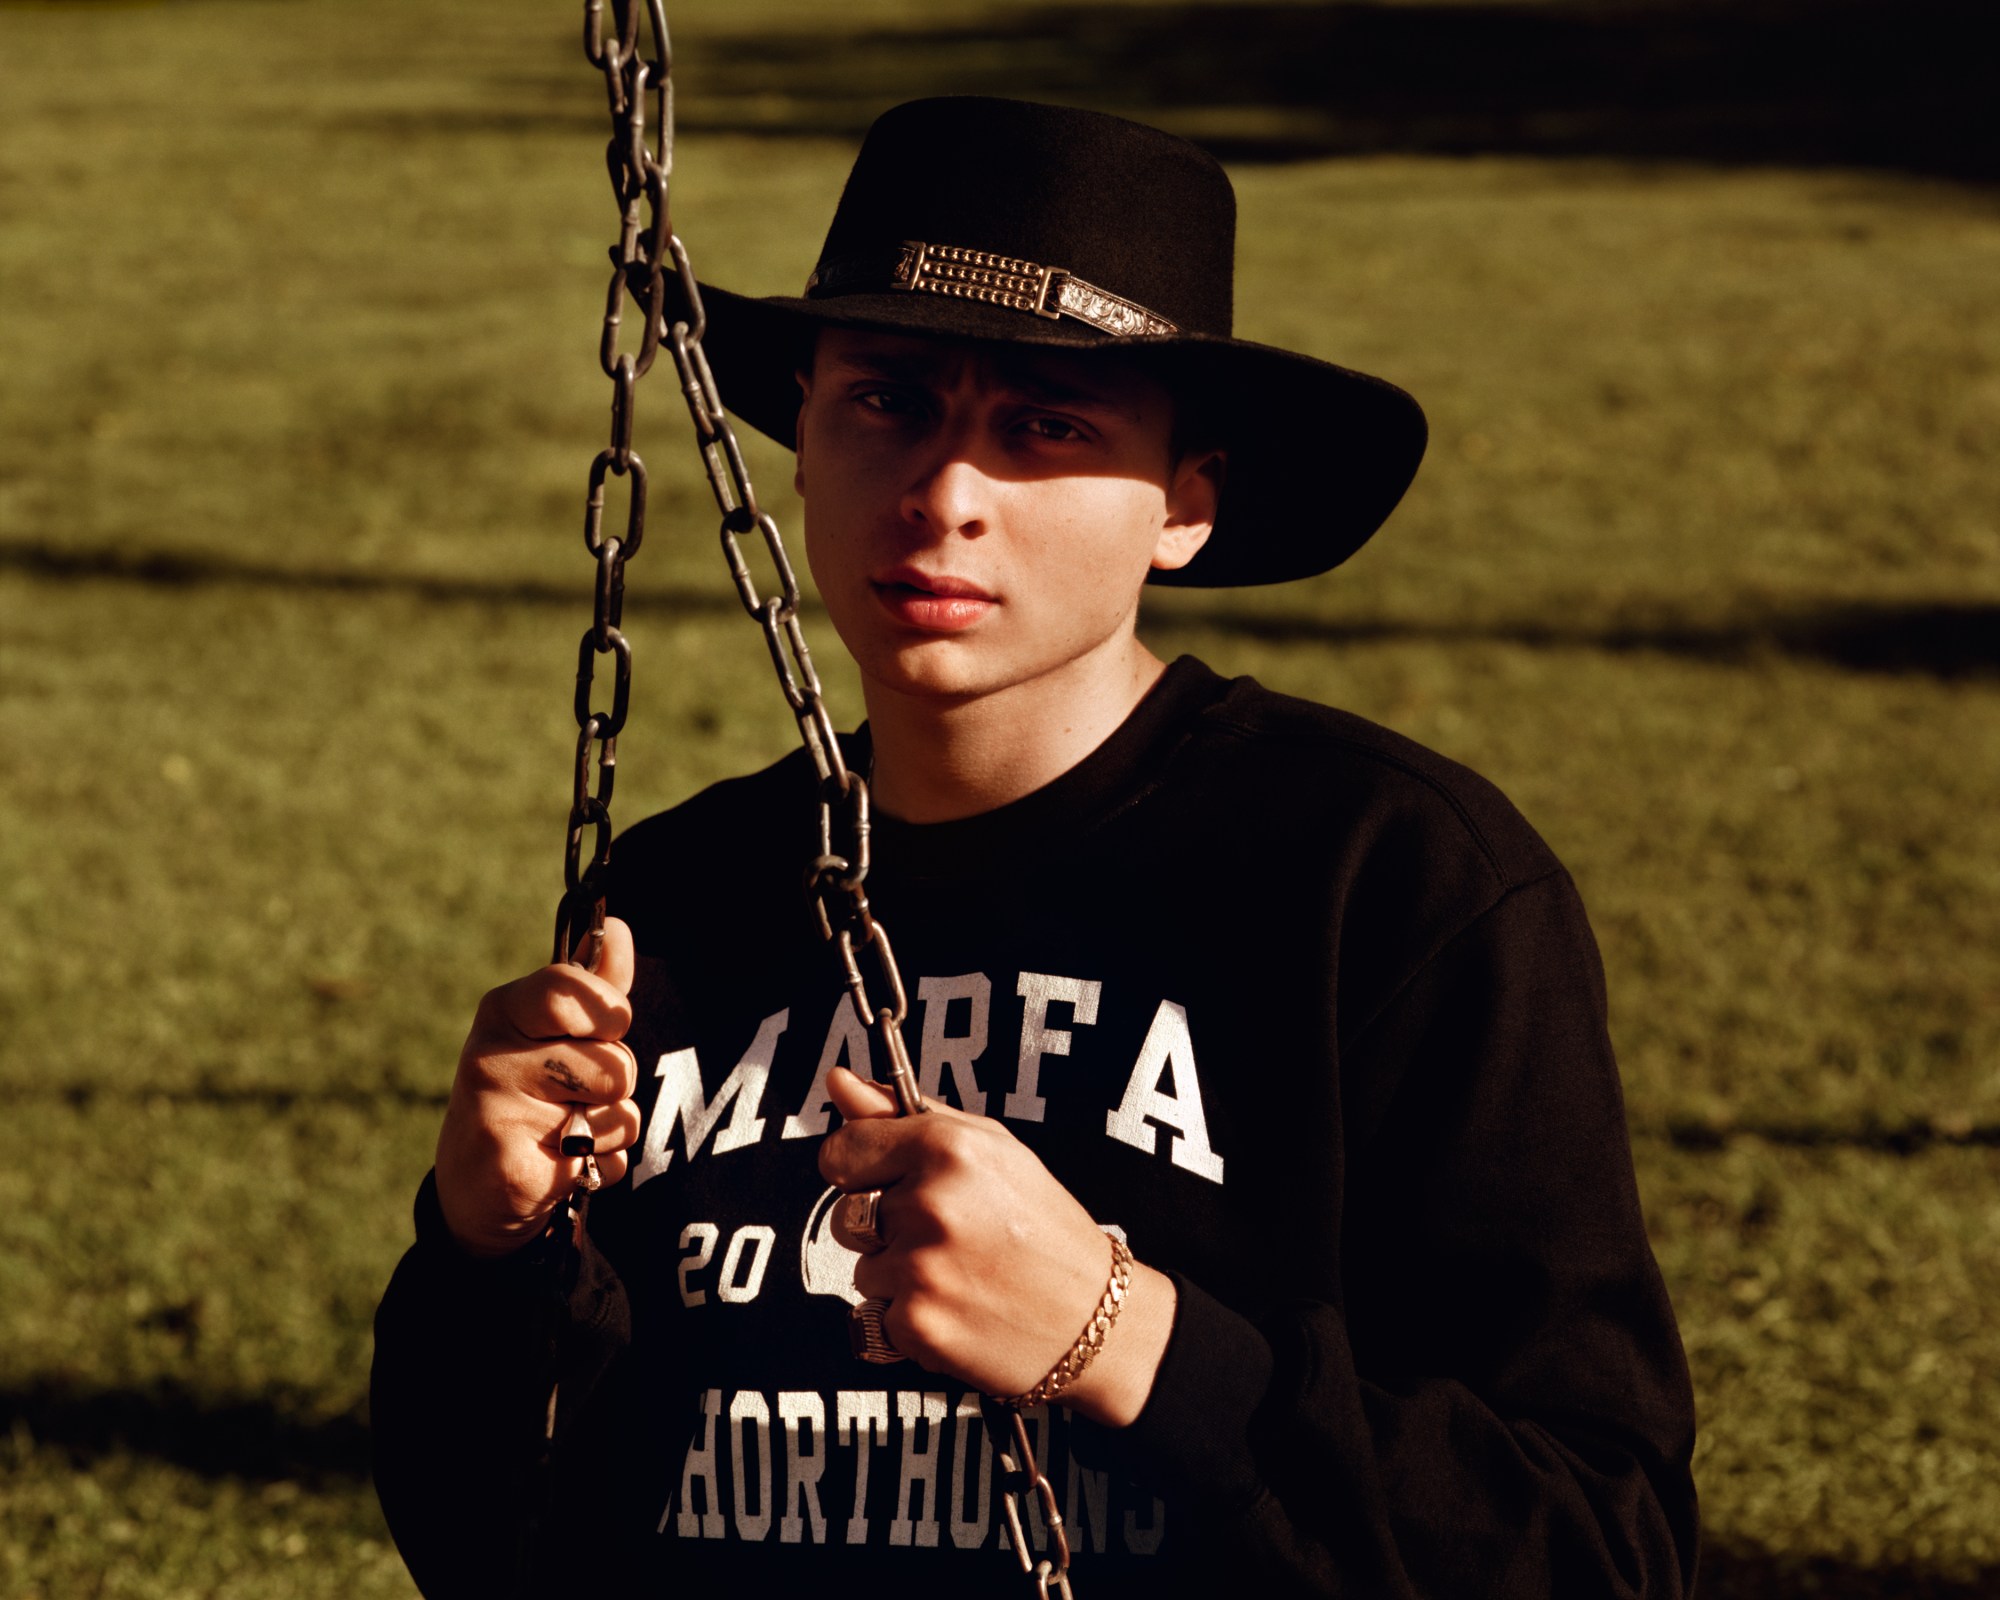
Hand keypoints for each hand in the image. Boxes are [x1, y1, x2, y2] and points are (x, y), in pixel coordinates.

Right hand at [433, 918, 642, 1257]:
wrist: (477, 1186)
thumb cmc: (528, 1092)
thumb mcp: (554, 1033)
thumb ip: (592, 988)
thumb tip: (622, 930)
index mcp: (504, 1012)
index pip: (571, 990)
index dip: (608, 1012)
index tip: (608, 1026)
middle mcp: (491, 1057)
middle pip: (615, 1062)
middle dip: (614, 1081)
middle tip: (573, 1092)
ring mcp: (498, 1116)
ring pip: (619, 1113)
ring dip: (610, 1126)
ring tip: (568, 1129)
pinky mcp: (516, 1171)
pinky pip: (608, 1162)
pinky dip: (600, 1168)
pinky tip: (562, 1164)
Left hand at [818, 1068, 1174, 1425]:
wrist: (1093, 1316)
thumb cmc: (1043, 1225)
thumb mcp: (990, 1149)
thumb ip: (903, 1114)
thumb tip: (838, 1083)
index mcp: (948, 1148)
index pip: (842, 1152)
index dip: (859, 1170)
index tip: (883, 1182)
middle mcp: (931, 1204)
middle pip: (846, 1214)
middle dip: (884, 1228)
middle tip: (950, 1236)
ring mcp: (922, 1269)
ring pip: (864, 1268)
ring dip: (899, 1276)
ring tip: (962, 1274)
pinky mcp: (918, 1326)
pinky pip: (878, 1317)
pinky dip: (912, 1319)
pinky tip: (961, 1309)